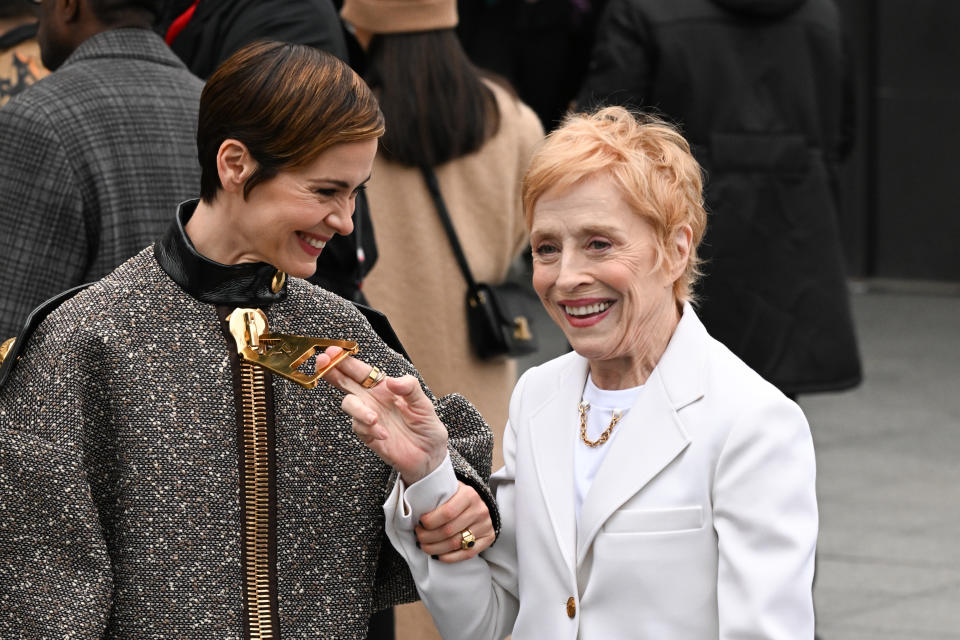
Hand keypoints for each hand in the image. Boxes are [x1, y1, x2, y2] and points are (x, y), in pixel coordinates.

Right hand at [316, 347, 448, 483]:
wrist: (429, 456)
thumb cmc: (426, 426)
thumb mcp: (424, 403)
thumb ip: (410, 387)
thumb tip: (391, 380)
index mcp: (383, 387)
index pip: (360, 370)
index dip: (345, 360)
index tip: (333, 351)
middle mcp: (372, 400)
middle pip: (345, 382)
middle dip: (331, 371)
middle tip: (322, 363)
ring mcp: (369, 417)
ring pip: (349, 404)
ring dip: (358, 409)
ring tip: (374, 419)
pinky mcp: (368, 436)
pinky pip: (359, 428)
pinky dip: (370, 429)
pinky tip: (384, 434)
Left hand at [415, 482, 494, 562]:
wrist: (477, 501)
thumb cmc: (456, 496)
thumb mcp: (448, 489)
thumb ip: (435, 496)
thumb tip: (413, 507)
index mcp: (469, 495)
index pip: (447, 513)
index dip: (430, 521)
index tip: (419, 523)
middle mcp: (480, 510)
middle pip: (449, 530)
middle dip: (428, 536)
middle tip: (418, 536)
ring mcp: (486, 525)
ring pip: (456, 543)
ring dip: (435, 548)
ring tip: (424, 545)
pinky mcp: (489, 538)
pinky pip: (467, 553)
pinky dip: (449, 557)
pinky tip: (438, 555)